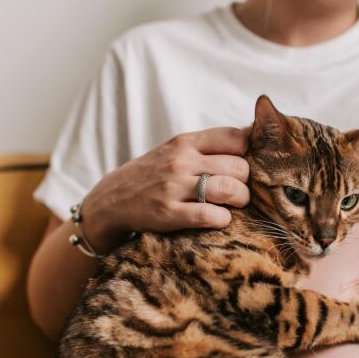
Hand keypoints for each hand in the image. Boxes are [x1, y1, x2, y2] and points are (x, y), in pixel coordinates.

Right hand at [81, 127, 249, 243]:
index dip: (246, 154)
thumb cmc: (152, 176)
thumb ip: (203, 148)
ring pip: (228, 189)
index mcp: (185, 142)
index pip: (234, 138)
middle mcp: (181, 161)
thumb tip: (246, 147)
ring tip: (234, 206)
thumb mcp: (173, 151)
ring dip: (239, 200)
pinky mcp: (168, 213)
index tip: (241, 167)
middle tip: (239, 192)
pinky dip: (223, 219)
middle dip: (245, 182)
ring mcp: (174, 187)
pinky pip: (209, 215)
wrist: (112, 200)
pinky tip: (220, 220)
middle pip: (239, 166)